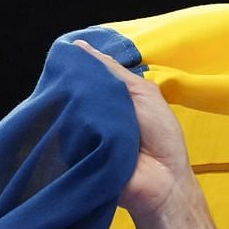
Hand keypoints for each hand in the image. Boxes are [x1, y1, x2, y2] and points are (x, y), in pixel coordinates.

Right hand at [72, 39, 195, 220]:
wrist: (164, 182)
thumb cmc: (162, 140)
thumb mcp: (143, 94)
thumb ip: (114, 72)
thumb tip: (81, 46)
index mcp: (109, 97)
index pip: (85, 74)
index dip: (78, 64)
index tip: (70, 54)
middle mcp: (92, 111)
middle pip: (72, 88)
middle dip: (76, 82)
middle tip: (77, 80)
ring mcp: (81, 130)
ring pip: (66, 107)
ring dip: (77, 104)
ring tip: (91, 108)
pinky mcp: (72, 150)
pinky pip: (64, 132)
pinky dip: (74, 126)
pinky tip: (82, 125)